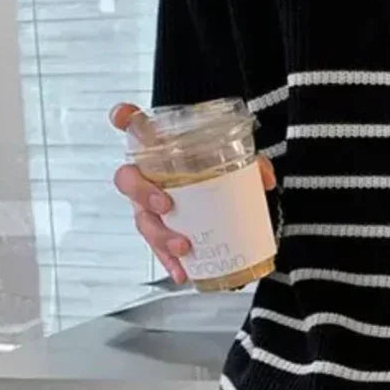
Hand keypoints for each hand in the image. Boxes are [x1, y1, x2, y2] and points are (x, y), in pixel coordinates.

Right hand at [109, 103, 276, 283]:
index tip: (124, 116)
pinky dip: (169, 262)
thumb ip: (251, 163)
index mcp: (156, 149)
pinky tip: (183, 272)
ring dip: (159, 236)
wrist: (213, 181)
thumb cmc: (213, 165)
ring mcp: (147, 204)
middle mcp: (144, 176)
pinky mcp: (159, 229)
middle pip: (127, 180)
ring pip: (141, 219)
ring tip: (183, 247)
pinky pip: (157, 247)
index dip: (123, 118)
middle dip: (143, 195)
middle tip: (166, 205)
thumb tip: (265, 178)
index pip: (133, 126)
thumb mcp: (235, 159)